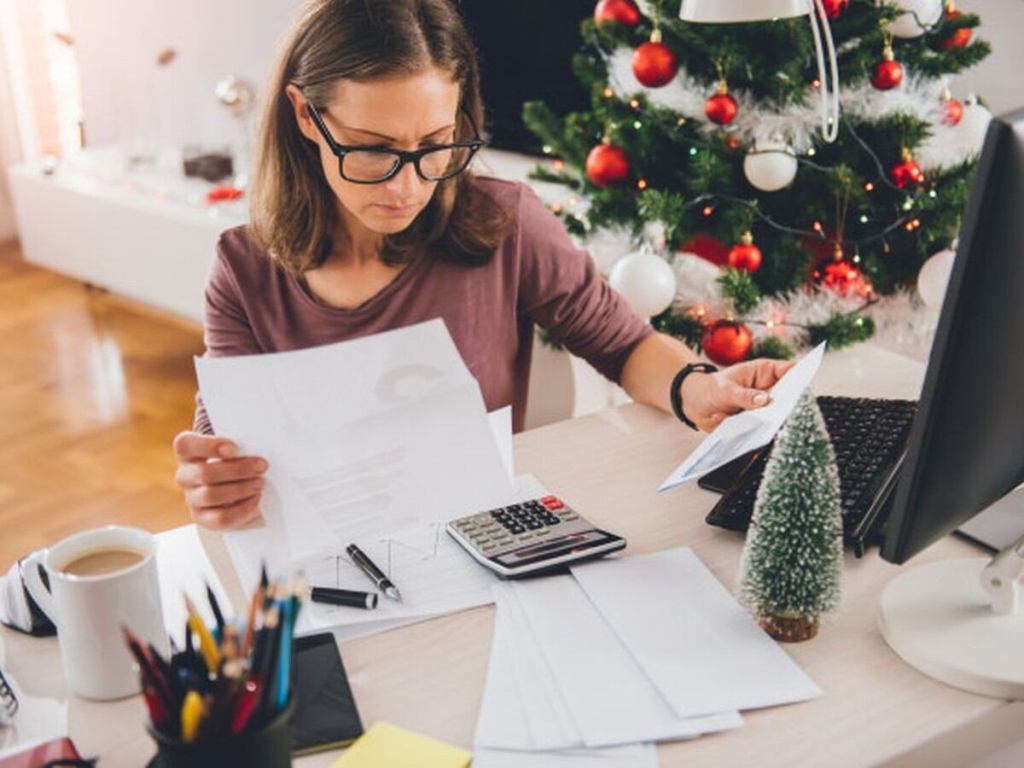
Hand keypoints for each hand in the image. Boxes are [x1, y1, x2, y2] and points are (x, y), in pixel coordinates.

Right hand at [173, 431, 267, 529]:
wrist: (236, 484)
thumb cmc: (235, 459)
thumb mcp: (235, 448)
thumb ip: (240, 446)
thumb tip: (257, 451)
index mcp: (187, 452)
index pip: (185, 445)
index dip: (208, 446)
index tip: (234, 448)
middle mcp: (185, 476)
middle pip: (204, 473)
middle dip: (237, 470)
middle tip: (261, 466)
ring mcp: (192, 498)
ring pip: (211, 495)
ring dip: (240, 489)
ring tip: (260, 484)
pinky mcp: (203, 518)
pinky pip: (221, 517)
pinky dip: (242, 509)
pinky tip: (256, 500)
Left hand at [680, 358, 795, 431]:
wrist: (695, 406)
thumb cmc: (711, 389)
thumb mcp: (725, 390)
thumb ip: (744, 395)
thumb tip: (764, 400)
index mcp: (766, 372)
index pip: (790, 370)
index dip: (801, 377)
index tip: (803, 389)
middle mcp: (770, 390)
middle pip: (790, 396)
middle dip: (792, 405)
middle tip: (787, 414)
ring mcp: (765, 408)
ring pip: (781, 415)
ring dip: (777, 422)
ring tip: (771, 428)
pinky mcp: (759, 424)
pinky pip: (767, 430)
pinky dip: (765, 434)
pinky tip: (760, 439)